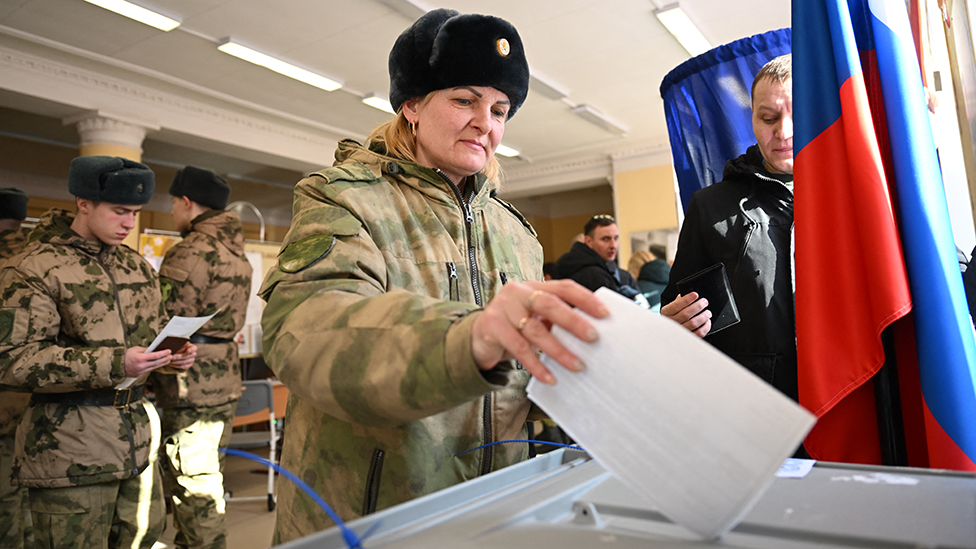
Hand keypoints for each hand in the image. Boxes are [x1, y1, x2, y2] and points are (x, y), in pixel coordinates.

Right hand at [123, 346, 172, 376]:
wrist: (116, 366)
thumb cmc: (125, 356)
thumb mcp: (135, 349)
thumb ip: (146, 350)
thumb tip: (155, 349)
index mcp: (140, 358)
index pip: (155, 356)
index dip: (163, 353)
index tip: (169, 351)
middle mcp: (141, 366)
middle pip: (157, 362)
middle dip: (165, 358)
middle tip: (171, 355)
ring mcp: (141, 371)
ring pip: (155, 367)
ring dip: (163, 363)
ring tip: (168, 359)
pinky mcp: (140, 374)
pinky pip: (150, 369)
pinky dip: (156, 366)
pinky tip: (160, 363)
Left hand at [168, 342, 197, 369]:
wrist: (177, 352)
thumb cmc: (178, 346)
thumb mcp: (179, 344)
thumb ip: (181, 343)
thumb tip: (185, 342)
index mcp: (193, 347)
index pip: (194, 349)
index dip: (191, 350)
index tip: (188, 350)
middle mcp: (193, 354)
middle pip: (187, 356)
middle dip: (179, 357)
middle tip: (172, 357)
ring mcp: (191, 360)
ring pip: (184, 362)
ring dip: (176, 362)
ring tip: (170, 360)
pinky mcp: (188, 365)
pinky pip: (183, 366)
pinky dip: (176, 365)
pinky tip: (171, 364)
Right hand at [470, 279, 608, 384]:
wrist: (478, 336)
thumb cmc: (515, 326)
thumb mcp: (535, 317)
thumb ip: (556, 319)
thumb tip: (591, 332)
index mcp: (534, 286)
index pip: (564, 287)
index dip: (585, 299)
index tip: (605, 314)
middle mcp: (518, 292)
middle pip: (549, 304)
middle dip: (574, 321)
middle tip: (593, 337)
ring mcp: (503, 308)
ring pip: (535, 330)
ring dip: (558, 350)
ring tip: (577, 365)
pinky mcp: (492, 327)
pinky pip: (519, 348)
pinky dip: (536, 365)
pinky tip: (550, 377)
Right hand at [660, 292, 710, 336]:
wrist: (668, 333)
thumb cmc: (671, 317)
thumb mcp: (670, 308)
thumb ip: (678, 301)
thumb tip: (686, 295)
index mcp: (666, 313)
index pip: (676, 305)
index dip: (687, 299)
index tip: (695, 295)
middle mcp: (672, 323)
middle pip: (686, 314)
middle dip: (698, 306)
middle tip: (704, 302)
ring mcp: (680, 331)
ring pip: (693, 323)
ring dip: (703, 316)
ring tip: (707, 312)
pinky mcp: (688, 337)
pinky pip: (699, 333)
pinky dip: (706, 326)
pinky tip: (707, 322)